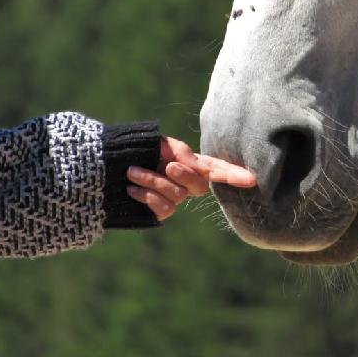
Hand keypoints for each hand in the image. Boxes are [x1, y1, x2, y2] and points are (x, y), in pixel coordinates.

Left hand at [126, 137, 255, 220]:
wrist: (106, 162)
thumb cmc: (136, 149)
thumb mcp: (161, 144)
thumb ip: (181, 153)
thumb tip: (192, 166)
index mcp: (190, 164)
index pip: (217, 169)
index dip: (233, 175)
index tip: (251, 179)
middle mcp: (184, 183)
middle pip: (198, 186)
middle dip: (184, 175)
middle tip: (167, 165)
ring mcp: (172, 199)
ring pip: (176, 196)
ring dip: (154, 182)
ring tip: (133, 172)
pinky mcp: (157, 212)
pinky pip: (163, 209)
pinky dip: (147, 197)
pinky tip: (133, 189)